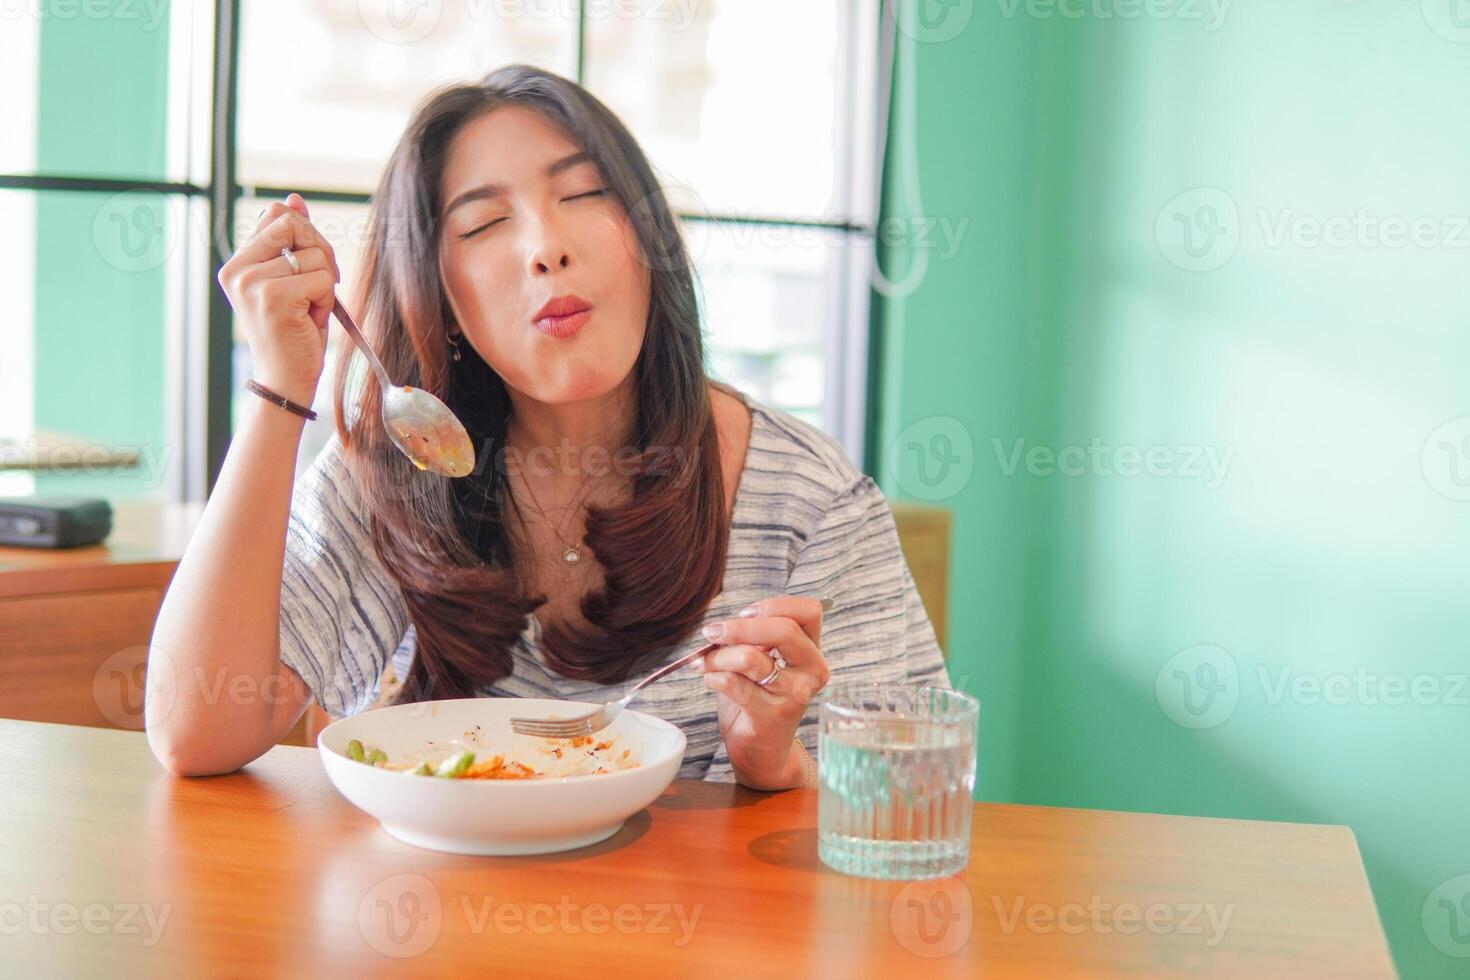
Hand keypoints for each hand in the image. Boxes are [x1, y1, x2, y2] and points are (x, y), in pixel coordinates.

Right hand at [217, 193, 341, 405]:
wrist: (285, 381)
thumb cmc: (293, 333)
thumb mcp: (291, 280)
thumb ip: (291, 240)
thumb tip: (292, 200)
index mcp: (237, 263)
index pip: (278, 217)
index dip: (307, 238)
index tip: (308, 268)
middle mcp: (238, 270)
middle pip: (296, 226)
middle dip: (320, 254)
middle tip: (317, 289)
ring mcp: (253, 283)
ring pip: (315, 256)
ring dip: (325, 285)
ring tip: (308, 311)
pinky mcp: (274, 297)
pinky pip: (322, 279)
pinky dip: (327, 301)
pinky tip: (311, 320)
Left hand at [694, 595, 830, 789]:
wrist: (762, 751)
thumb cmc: (758, 700)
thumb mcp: (761, 661)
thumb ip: (753, 638)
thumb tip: (725, 623)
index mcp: (811, 650)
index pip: (808, 611)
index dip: (774, 606)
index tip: (745, 613)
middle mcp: (812, 670)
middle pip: (784, 629)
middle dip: (739, 627)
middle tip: (712, 632)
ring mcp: (795, 694)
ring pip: (751, 657)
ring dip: (718, 656)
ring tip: (705, 663)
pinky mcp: (772, 715)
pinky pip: (735, 684)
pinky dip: (714, 677)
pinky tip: (710, 680)